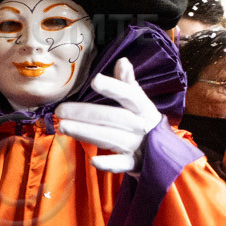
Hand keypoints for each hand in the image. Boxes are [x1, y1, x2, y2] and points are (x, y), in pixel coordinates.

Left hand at [55, 58, 162, 172]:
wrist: (164, 154)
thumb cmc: (143, 121)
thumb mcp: (140, 102)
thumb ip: (128, 83)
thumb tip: (122, 61)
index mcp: (143, 108)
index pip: (130, 95)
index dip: (113, 88)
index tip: (95, 80)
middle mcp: (141, 125)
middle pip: (114, 117)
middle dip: (86, 113)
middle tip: (60, 110)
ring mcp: (138, 145)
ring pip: (112, 138)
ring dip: (87, 133)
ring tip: (63, 127)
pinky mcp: (135, 164)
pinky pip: (122, 164)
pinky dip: (109, 163)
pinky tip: (93, 161)